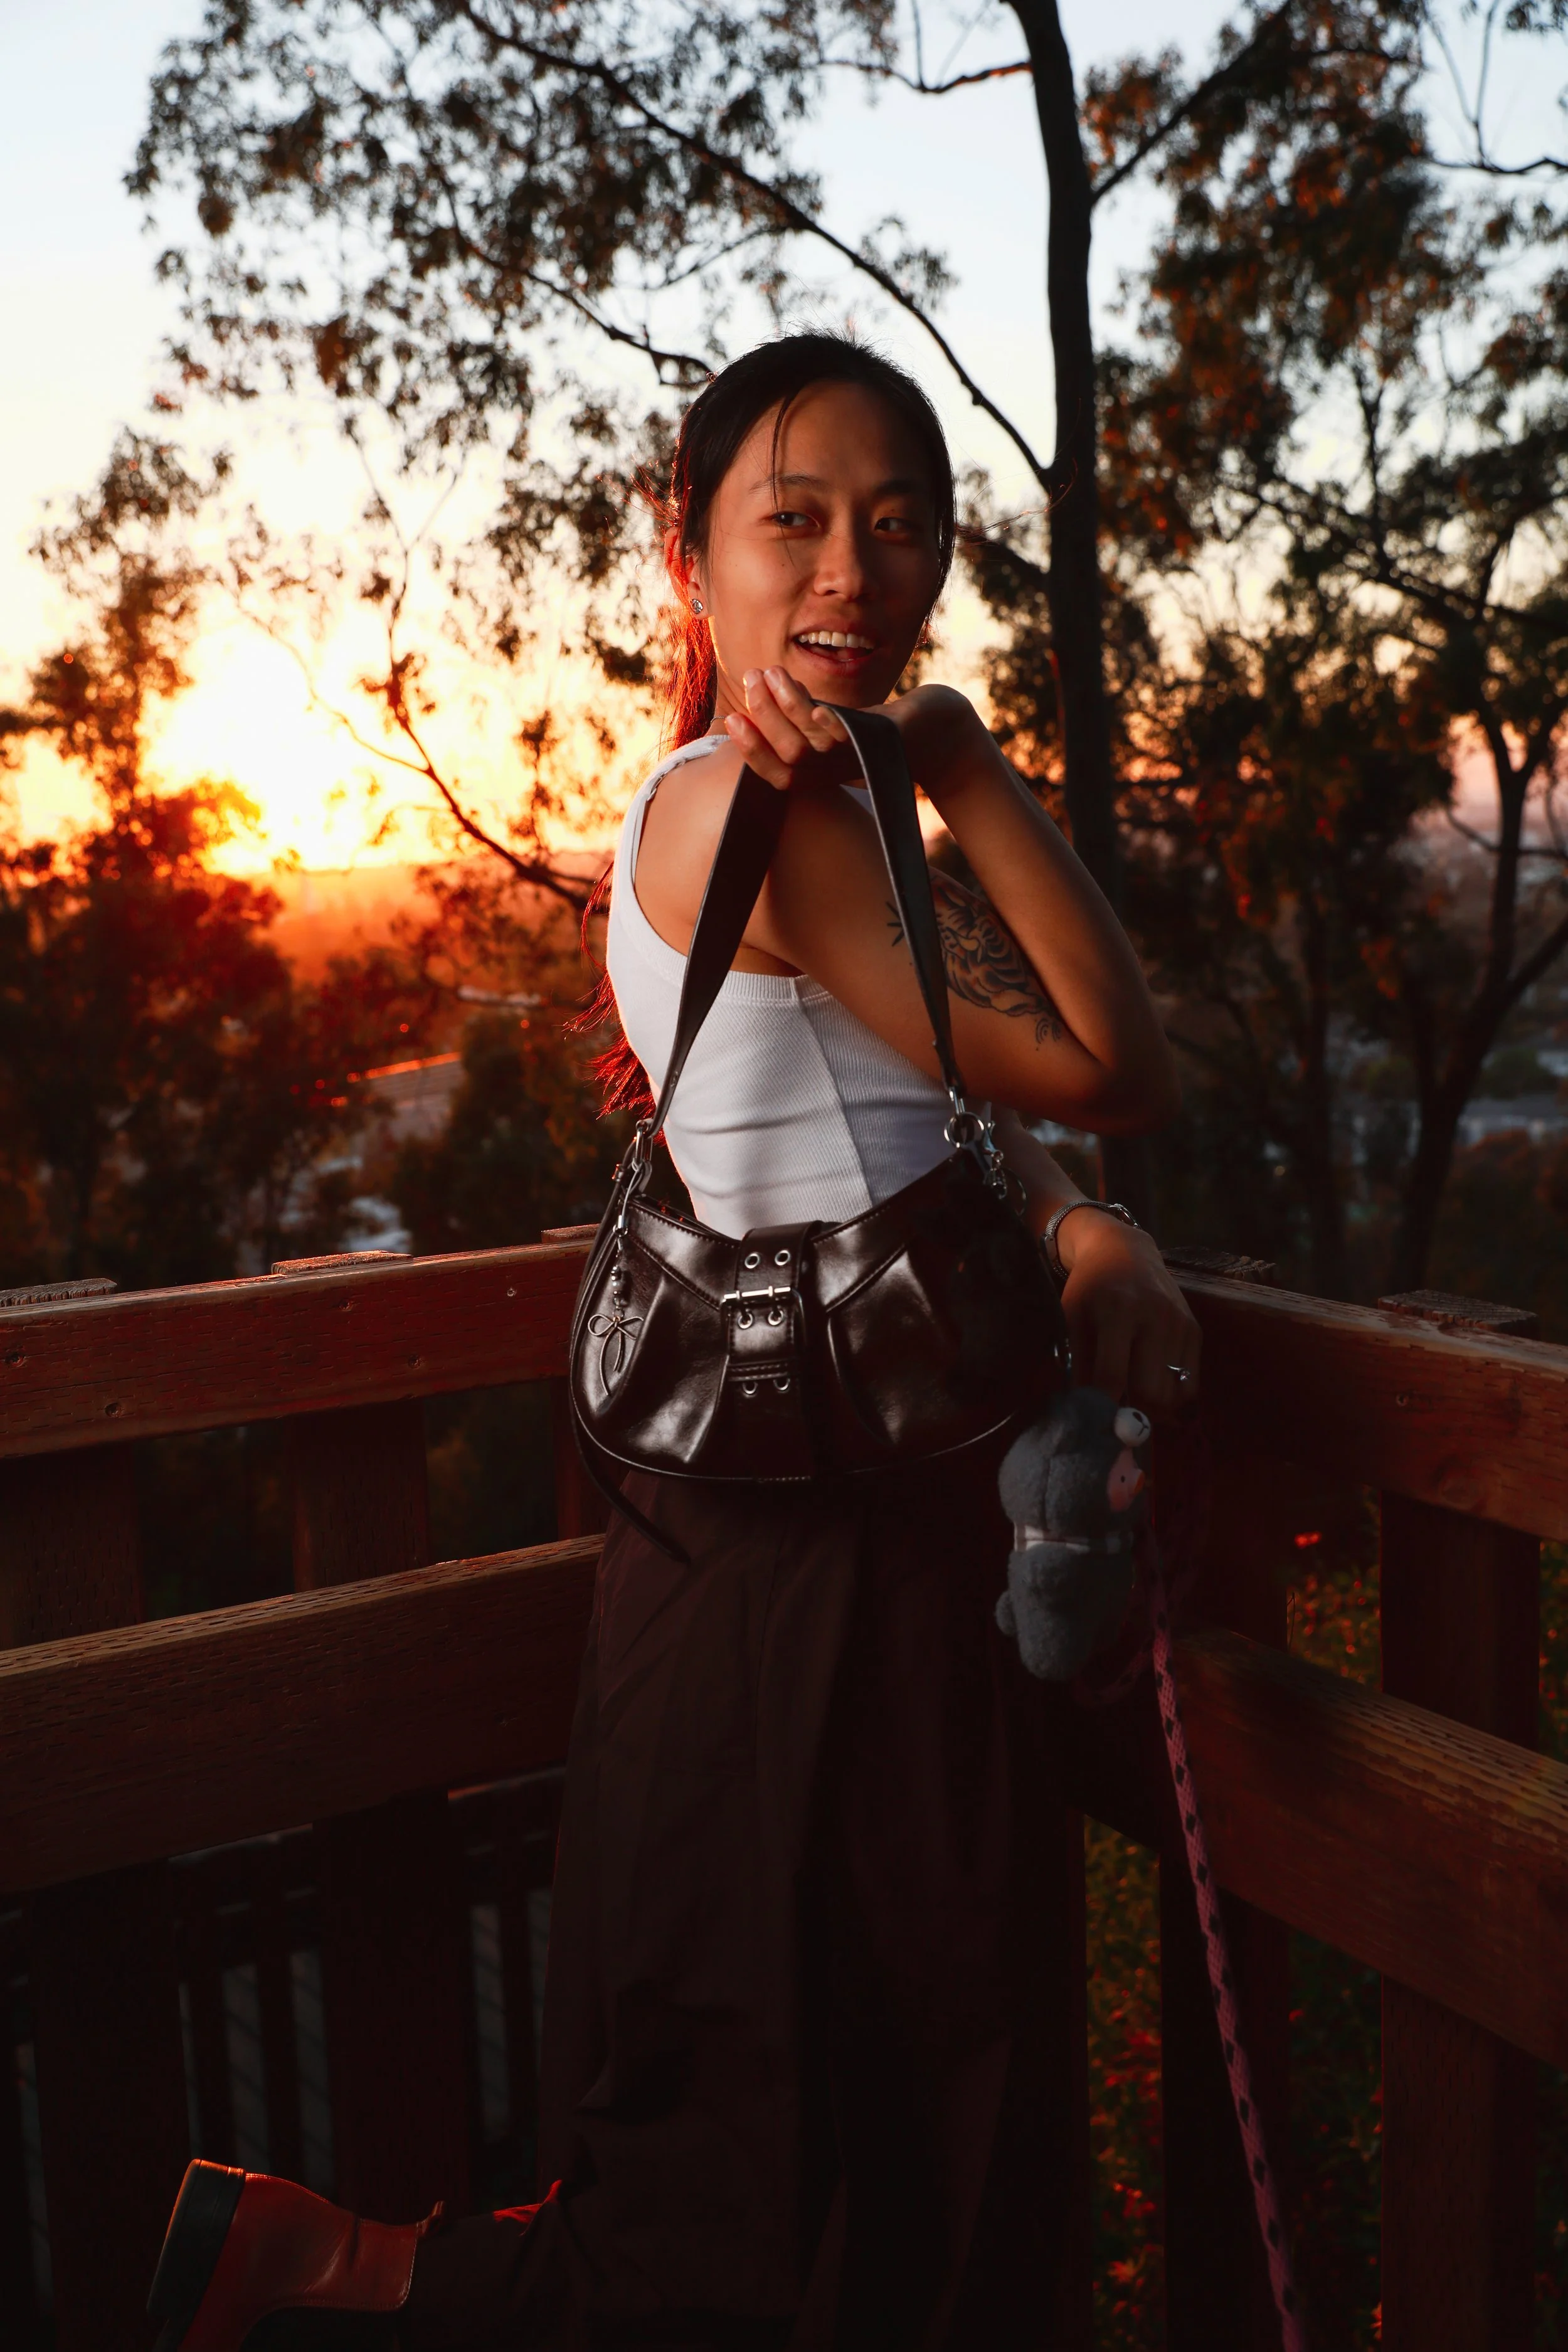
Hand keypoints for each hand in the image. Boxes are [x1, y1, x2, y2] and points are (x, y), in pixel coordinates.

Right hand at [724, 670, 989, 798]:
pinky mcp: (885, 743)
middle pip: (789, 757)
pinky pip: (851, 737)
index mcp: (823, 773)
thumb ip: (805, 722)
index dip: (751, 752)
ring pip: (813, 744)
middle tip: (749, 678)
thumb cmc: (883, 730)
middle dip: (763, 717)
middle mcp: (839, 772)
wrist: (941, 735)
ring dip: (786, 707)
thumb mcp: (838, 726)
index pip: (777, 775)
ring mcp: (861, 760)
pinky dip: (829, 722)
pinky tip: (815, 704)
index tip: (729, 722)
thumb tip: (764, 703)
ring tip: (770, 671)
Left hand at [1056, 1211, 1200, 1418]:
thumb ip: (1079, 1364)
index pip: (1112, 1375)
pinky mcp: (1195, 1329)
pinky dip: (1172, 1396)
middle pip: (1150, 1391)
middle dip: (1131, 1411)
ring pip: (1173, 1393)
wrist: (1125, 1250)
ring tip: (1133, 1400)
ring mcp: (1180, 1323)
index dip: (1102, 1407)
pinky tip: (1153, 1386)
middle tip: (1115, 1414)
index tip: (1094, 1425)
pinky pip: (1190, 1383)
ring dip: (1152, 1408)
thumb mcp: (1073, 1318)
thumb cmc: (1090, 1288)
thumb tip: (1083, 1413)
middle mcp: (1154, 1316)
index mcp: (1116, 1310)